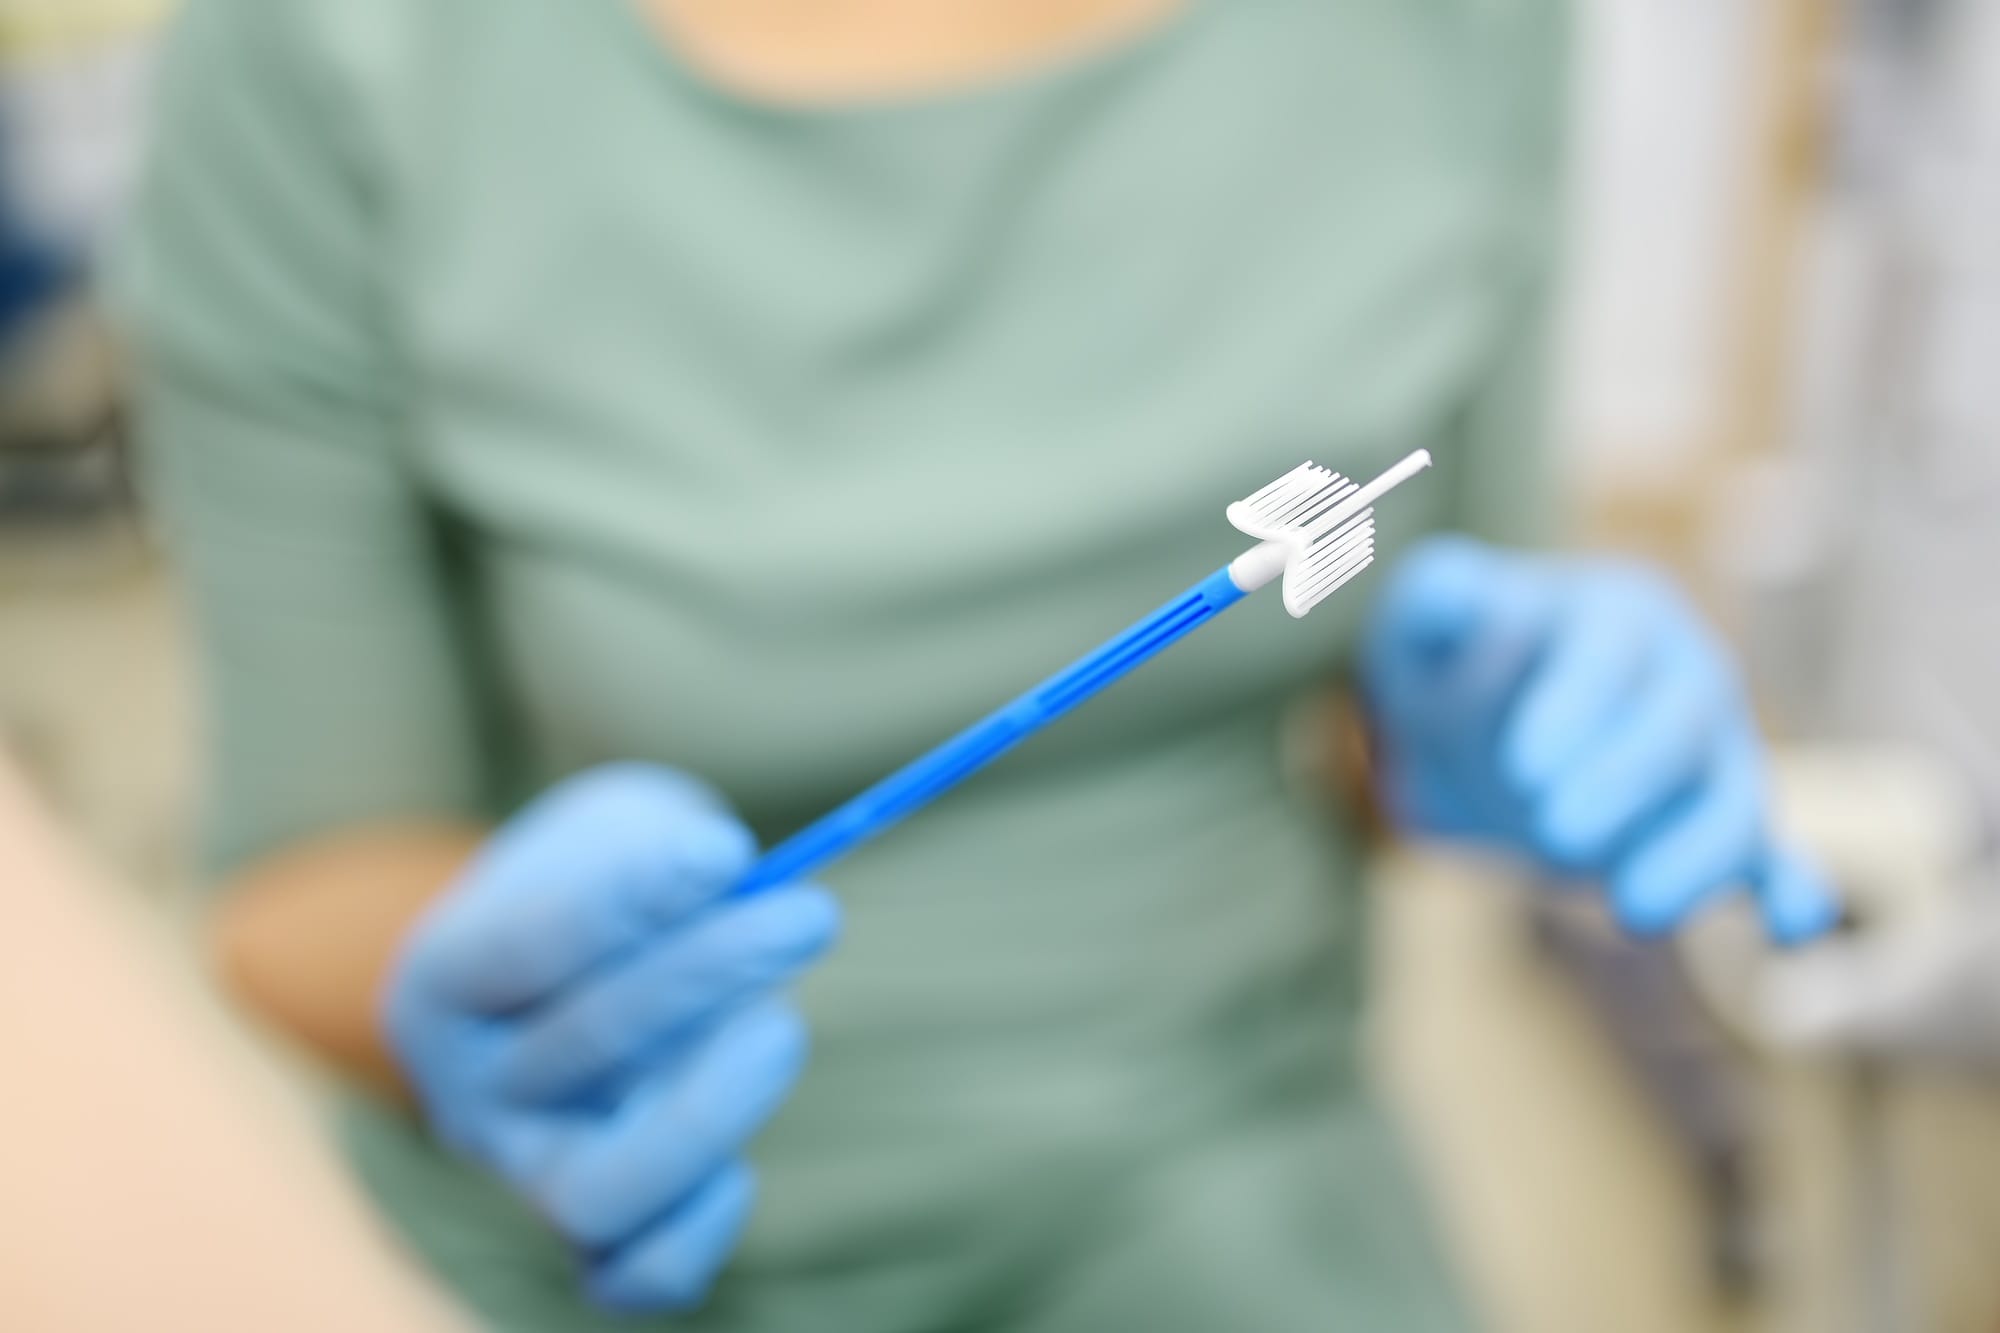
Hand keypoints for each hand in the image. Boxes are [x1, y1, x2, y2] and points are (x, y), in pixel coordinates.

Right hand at [383, 765, 839, 1311]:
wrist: (591, 974)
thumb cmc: (608, 887)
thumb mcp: (613, 837)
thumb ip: (653, 851)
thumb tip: (723, 867)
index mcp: (443, 983)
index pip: (519, 948)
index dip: (629, 900)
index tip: (726, 853)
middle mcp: (470, 1093)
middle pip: (584, 1047)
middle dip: (711, 970)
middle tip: (808, 912)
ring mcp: (528, 1174)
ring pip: (601, 1191)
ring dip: (710, 1111)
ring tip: (782, 1025)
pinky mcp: (595, 1237)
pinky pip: (642, 1274)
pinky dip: (700, 1226)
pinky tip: (742, 1164)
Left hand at [1361, 537, 1836, 944]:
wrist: (1482, 726)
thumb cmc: (1456, 663)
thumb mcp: (1428, 624)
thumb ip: (1439, 601)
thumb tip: (1452, 590)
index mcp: (1618, 614)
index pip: (1610, 653)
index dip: (1577, 705)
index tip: (1522, 766)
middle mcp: (1686, 677)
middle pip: (1683, 724)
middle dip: (1629, 782)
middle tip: (1556, 830)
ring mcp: (1713, 756)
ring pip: (1733, 802)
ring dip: (1697, 858)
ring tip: (1635, 913)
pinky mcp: (1717, 828)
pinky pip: (1770, 858)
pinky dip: (1791, 889)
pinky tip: (1793, 924)